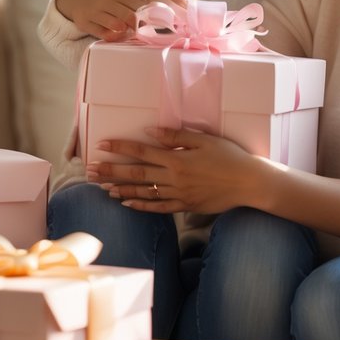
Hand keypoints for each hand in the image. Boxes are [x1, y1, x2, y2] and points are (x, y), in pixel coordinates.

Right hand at [55, 0, 196, 40]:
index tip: (186, 14)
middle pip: (145, 5)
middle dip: (158, 19)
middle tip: (170, 31)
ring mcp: (103, 2)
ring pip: (127, 19)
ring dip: (137, 29)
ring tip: (142, 34)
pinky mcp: (89, 17)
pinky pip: (108, 31)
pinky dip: (117, 36)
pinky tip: (122, 36)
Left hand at [87, 127, 274, 213]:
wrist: (249, 183)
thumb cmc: (230, 157)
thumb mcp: (205, 139)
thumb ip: (176, 136)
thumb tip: (149, 132)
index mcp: (177, 159)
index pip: (141, 151)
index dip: (120, 148)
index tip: (101, 145)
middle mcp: (174, 178)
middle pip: (136, 174)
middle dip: (111, 171)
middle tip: (89, 170)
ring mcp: (178, 195)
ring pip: (143, 192)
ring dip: (121, 189)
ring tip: (102, 187)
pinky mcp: (185, 206)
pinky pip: (158, 207)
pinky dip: (141, 206)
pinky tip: (127, 204)